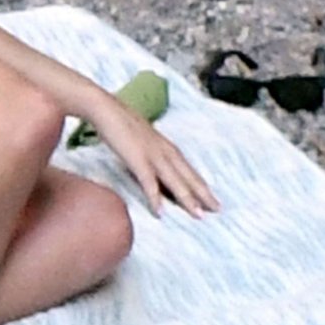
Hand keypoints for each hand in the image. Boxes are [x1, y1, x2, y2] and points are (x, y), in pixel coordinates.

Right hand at [91, 96, 219, 217]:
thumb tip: (154, 167)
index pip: (189, 170)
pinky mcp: (138, 160)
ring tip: (199, 215)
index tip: (212, 198)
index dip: (201, 185)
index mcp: (167, 147)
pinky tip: (160, 212)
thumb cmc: (122, 123)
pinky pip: (149, 183)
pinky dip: (155, 198)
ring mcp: (153, 155)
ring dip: (188, 199)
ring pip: (175, 181)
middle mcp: (165, 151)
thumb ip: (152, 152)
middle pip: (188, 176)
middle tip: (218, 210)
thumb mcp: (143, 139)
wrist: (106, 109)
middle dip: (203, 194)